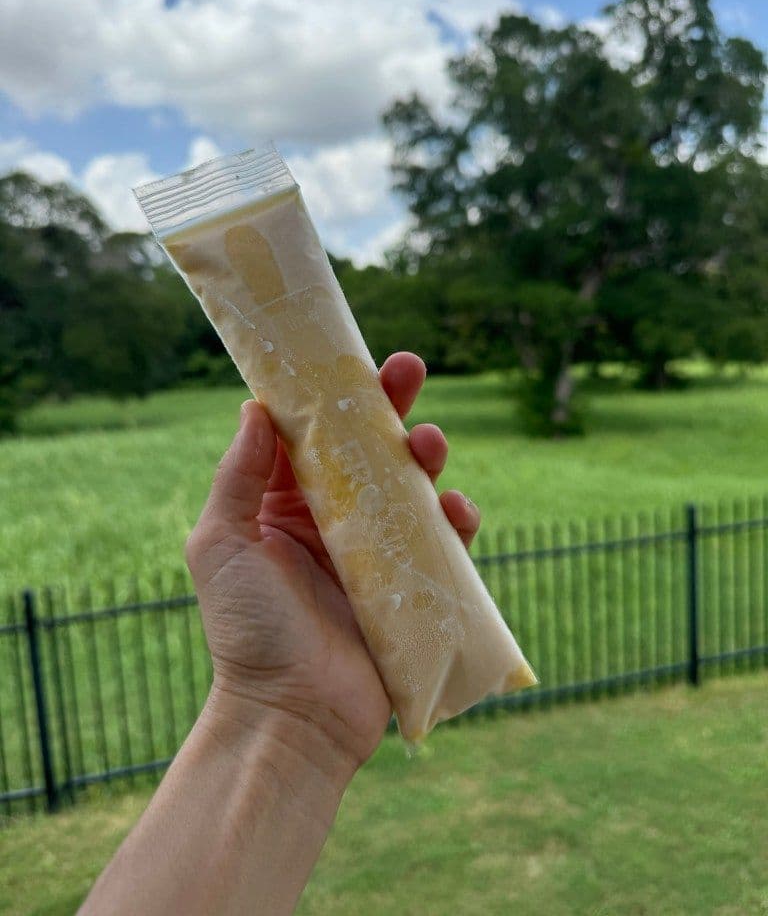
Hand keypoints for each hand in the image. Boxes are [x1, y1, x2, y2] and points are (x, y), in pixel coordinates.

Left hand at [186, 352, 480, 771]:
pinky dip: (455, 521)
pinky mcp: (412, 584)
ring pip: (409, 487)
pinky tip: (457, 510)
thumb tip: (254, 408)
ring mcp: (375, 552)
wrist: (291, 715)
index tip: (347, 358)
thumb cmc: (247, 630)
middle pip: (366, 451)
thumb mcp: (220, 545)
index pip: (311, 438)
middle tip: (408, 369)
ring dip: (424, 456)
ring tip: (429, 443)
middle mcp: (331, 522)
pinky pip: (442, 542)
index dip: (329, 397)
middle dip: (388, 408)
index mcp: (283, 507)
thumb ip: (237, 477)